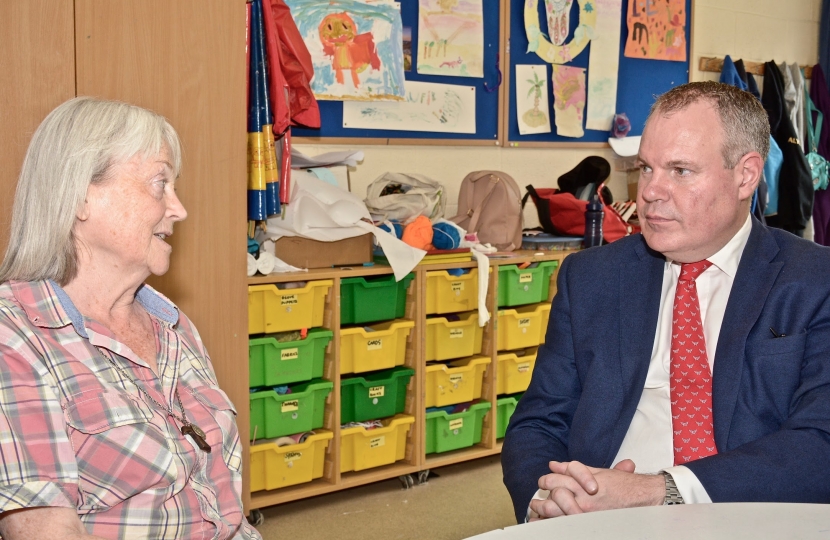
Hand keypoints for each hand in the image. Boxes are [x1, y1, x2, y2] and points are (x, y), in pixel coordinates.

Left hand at [529, 459, 663, 518]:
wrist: (644, 500)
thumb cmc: (624, 485)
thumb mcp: (599, 472)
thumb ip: (574, 469)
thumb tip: (554, 464)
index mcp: (585, 481)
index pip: (559, 476)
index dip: (548, 478)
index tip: (544, 482)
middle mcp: (584, 497)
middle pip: (554, 491)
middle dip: (544, 492)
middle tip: (536, 497)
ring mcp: (585, 513)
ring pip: (554, 510)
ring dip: (542, 508)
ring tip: (536, 509)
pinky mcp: (587, 524)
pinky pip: (562, 524)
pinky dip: (550, 522)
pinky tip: (543, 521)